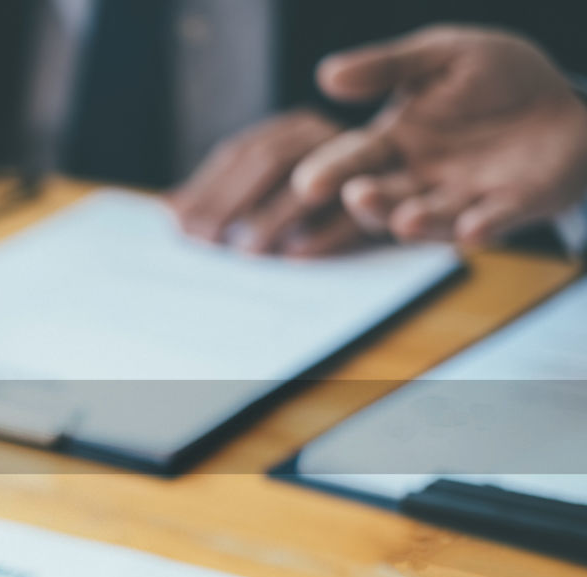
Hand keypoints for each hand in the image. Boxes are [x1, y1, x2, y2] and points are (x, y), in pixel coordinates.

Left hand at [171, 109, 367, 256]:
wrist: (397, 217)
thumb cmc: (307, 216)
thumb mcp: (259, 206)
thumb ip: (218, 203)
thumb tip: (165, 211)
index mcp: (292, 133)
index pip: (241, 154)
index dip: (209, 189)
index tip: (180, 226)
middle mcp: (326, 139)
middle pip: (270, 160)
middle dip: (232, 202)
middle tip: (203, 241)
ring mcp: (361, 164)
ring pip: (310, 183)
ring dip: (273, 218)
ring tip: (245, 252)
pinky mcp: (385, 201)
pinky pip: (353, 216)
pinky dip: (324, 236)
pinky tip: (294, 257)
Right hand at [293, 26, 586, 246]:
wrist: (565, 98)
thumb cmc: (496, 78)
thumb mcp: (442, 55)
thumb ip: (388, 66)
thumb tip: (327, 75)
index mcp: (397, 143)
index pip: (355, 160)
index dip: (331, 172)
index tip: (308, 184)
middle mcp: (423, 178)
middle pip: (387, 198)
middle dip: (371, 202)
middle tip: (357, 195)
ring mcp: (467, 196)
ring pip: (434, 218)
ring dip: (419, 223)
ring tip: (406, 219)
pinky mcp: (515, 204)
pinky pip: (497, 220)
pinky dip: (484, 227)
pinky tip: (473, 229)